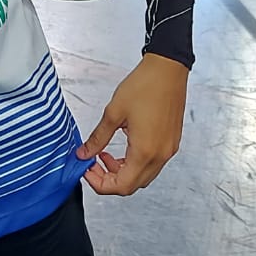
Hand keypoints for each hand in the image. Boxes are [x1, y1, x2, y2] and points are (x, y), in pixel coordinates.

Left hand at [77, 53, 188, 195]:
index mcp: (145, 152)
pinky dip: (135, 163)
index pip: (121, 186)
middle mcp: (160, 155)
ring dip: (123, 172)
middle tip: (94, 164)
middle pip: (133, 185)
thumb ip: (97, 138)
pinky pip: (153, 164)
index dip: (100, 184)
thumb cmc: (145, 86)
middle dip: (110, 180)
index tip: (87, 171)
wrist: (168, 69)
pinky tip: (124, 147)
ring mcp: (168, 150)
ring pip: (143, 176)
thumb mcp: (113, 112)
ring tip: (105, 155)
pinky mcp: (171, 142)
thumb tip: (84, 153)